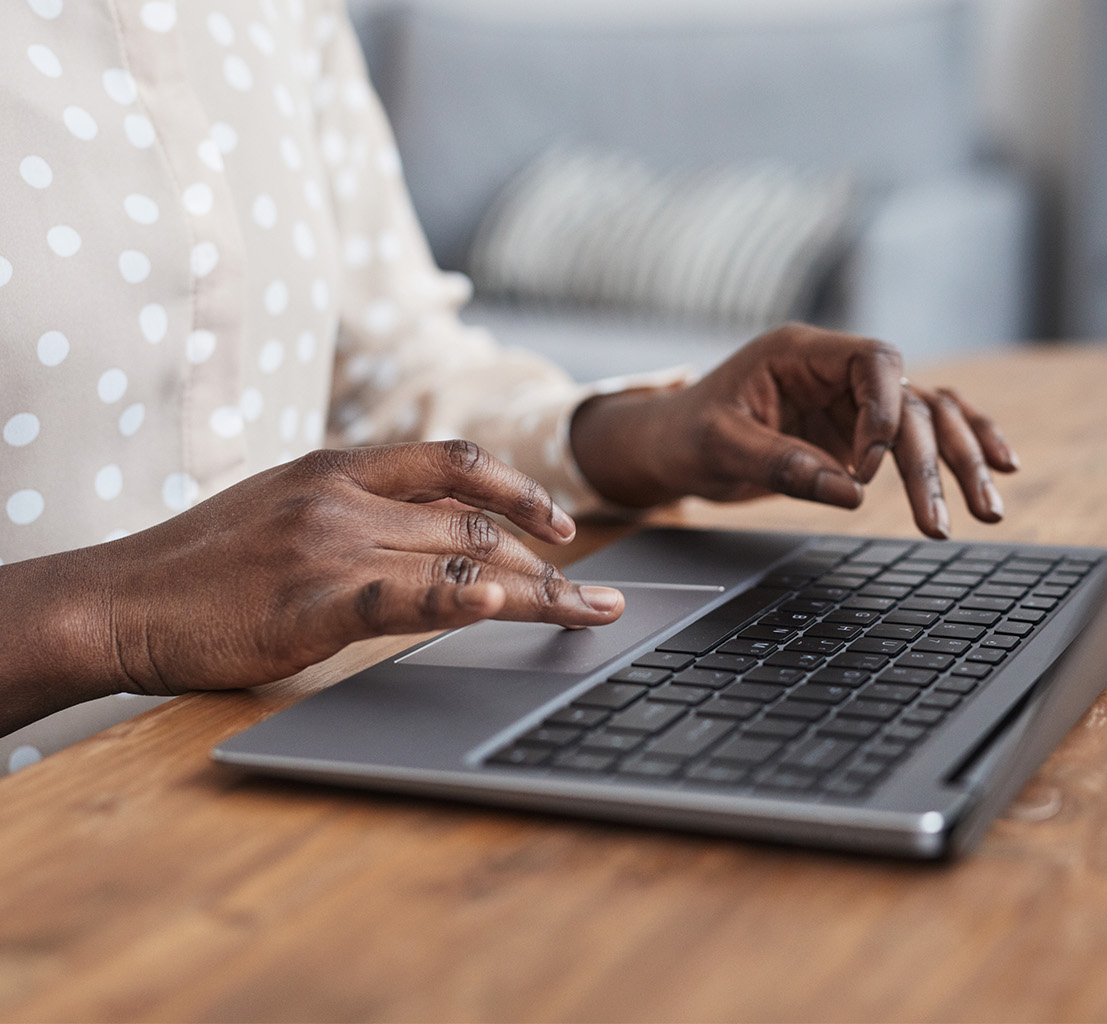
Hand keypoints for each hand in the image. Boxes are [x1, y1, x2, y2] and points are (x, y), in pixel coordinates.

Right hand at [0, 440, 623, 725]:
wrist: (119, 600)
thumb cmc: (202, 565)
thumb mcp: (284, 511)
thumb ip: (355, 514)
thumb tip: (425, 538)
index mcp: (340, 470)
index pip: (454, 462)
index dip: (519, 489)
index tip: (562, 525)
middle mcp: (345, 498)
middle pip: (475, 521)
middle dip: (549, 559)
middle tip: (599, 593)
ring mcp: (330, 547)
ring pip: (460, 559)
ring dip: (537, 591)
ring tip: (589, 614)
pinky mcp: (311, 602)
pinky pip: (401, 596)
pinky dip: (456, 600)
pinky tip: (500, 608)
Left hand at [569, 323, 1018, 537]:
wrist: (674, 445)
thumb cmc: (687, 434)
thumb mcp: (721, 448)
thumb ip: (783, 465)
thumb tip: (850, 492)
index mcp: (801, 352)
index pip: (874, 361)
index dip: (885, 412)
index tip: (866, 468)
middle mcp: (837, 370)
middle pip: (910, 399)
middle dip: (934, 459)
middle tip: (942, 518)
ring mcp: (853, 400)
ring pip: (929, 417)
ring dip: (961, 460)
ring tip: (988, 510)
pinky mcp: (860, 432)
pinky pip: (921, 432)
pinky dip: (959, 448)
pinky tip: (998, 469)